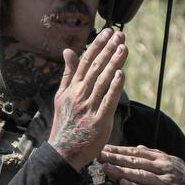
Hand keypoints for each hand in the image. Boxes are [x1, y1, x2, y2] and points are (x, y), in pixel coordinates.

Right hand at [48, 29, 126, 170]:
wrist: (62, 152)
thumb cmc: (64, 124)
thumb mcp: (61, 96)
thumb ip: (68, 74)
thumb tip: (68, 51)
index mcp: (71, 88)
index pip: (86, 61)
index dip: (98, 45)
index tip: (108, 32)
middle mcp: (79, 95)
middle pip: (96, 68)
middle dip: (109, 49)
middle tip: (120, 34)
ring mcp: (89, 108)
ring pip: (103, 81)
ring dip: (114, 63)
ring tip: (123, 48)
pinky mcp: (98, 121)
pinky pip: (108, 102)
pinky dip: (114, 88)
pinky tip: (122, 75)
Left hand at [98, 144, 184, 184]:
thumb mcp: (173, 165)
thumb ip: (155, 156)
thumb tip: (137, 147)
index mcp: (164, 159)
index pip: (137, 153)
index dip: (119, 150)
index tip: (104, 148)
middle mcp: (165, 168)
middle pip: (136, 161)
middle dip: (116, 158)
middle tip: (99, 154)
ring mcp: (168, 182)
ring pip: (141, 175)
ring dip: (122, 170)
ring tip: (107, 167)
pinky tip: (124, 184)